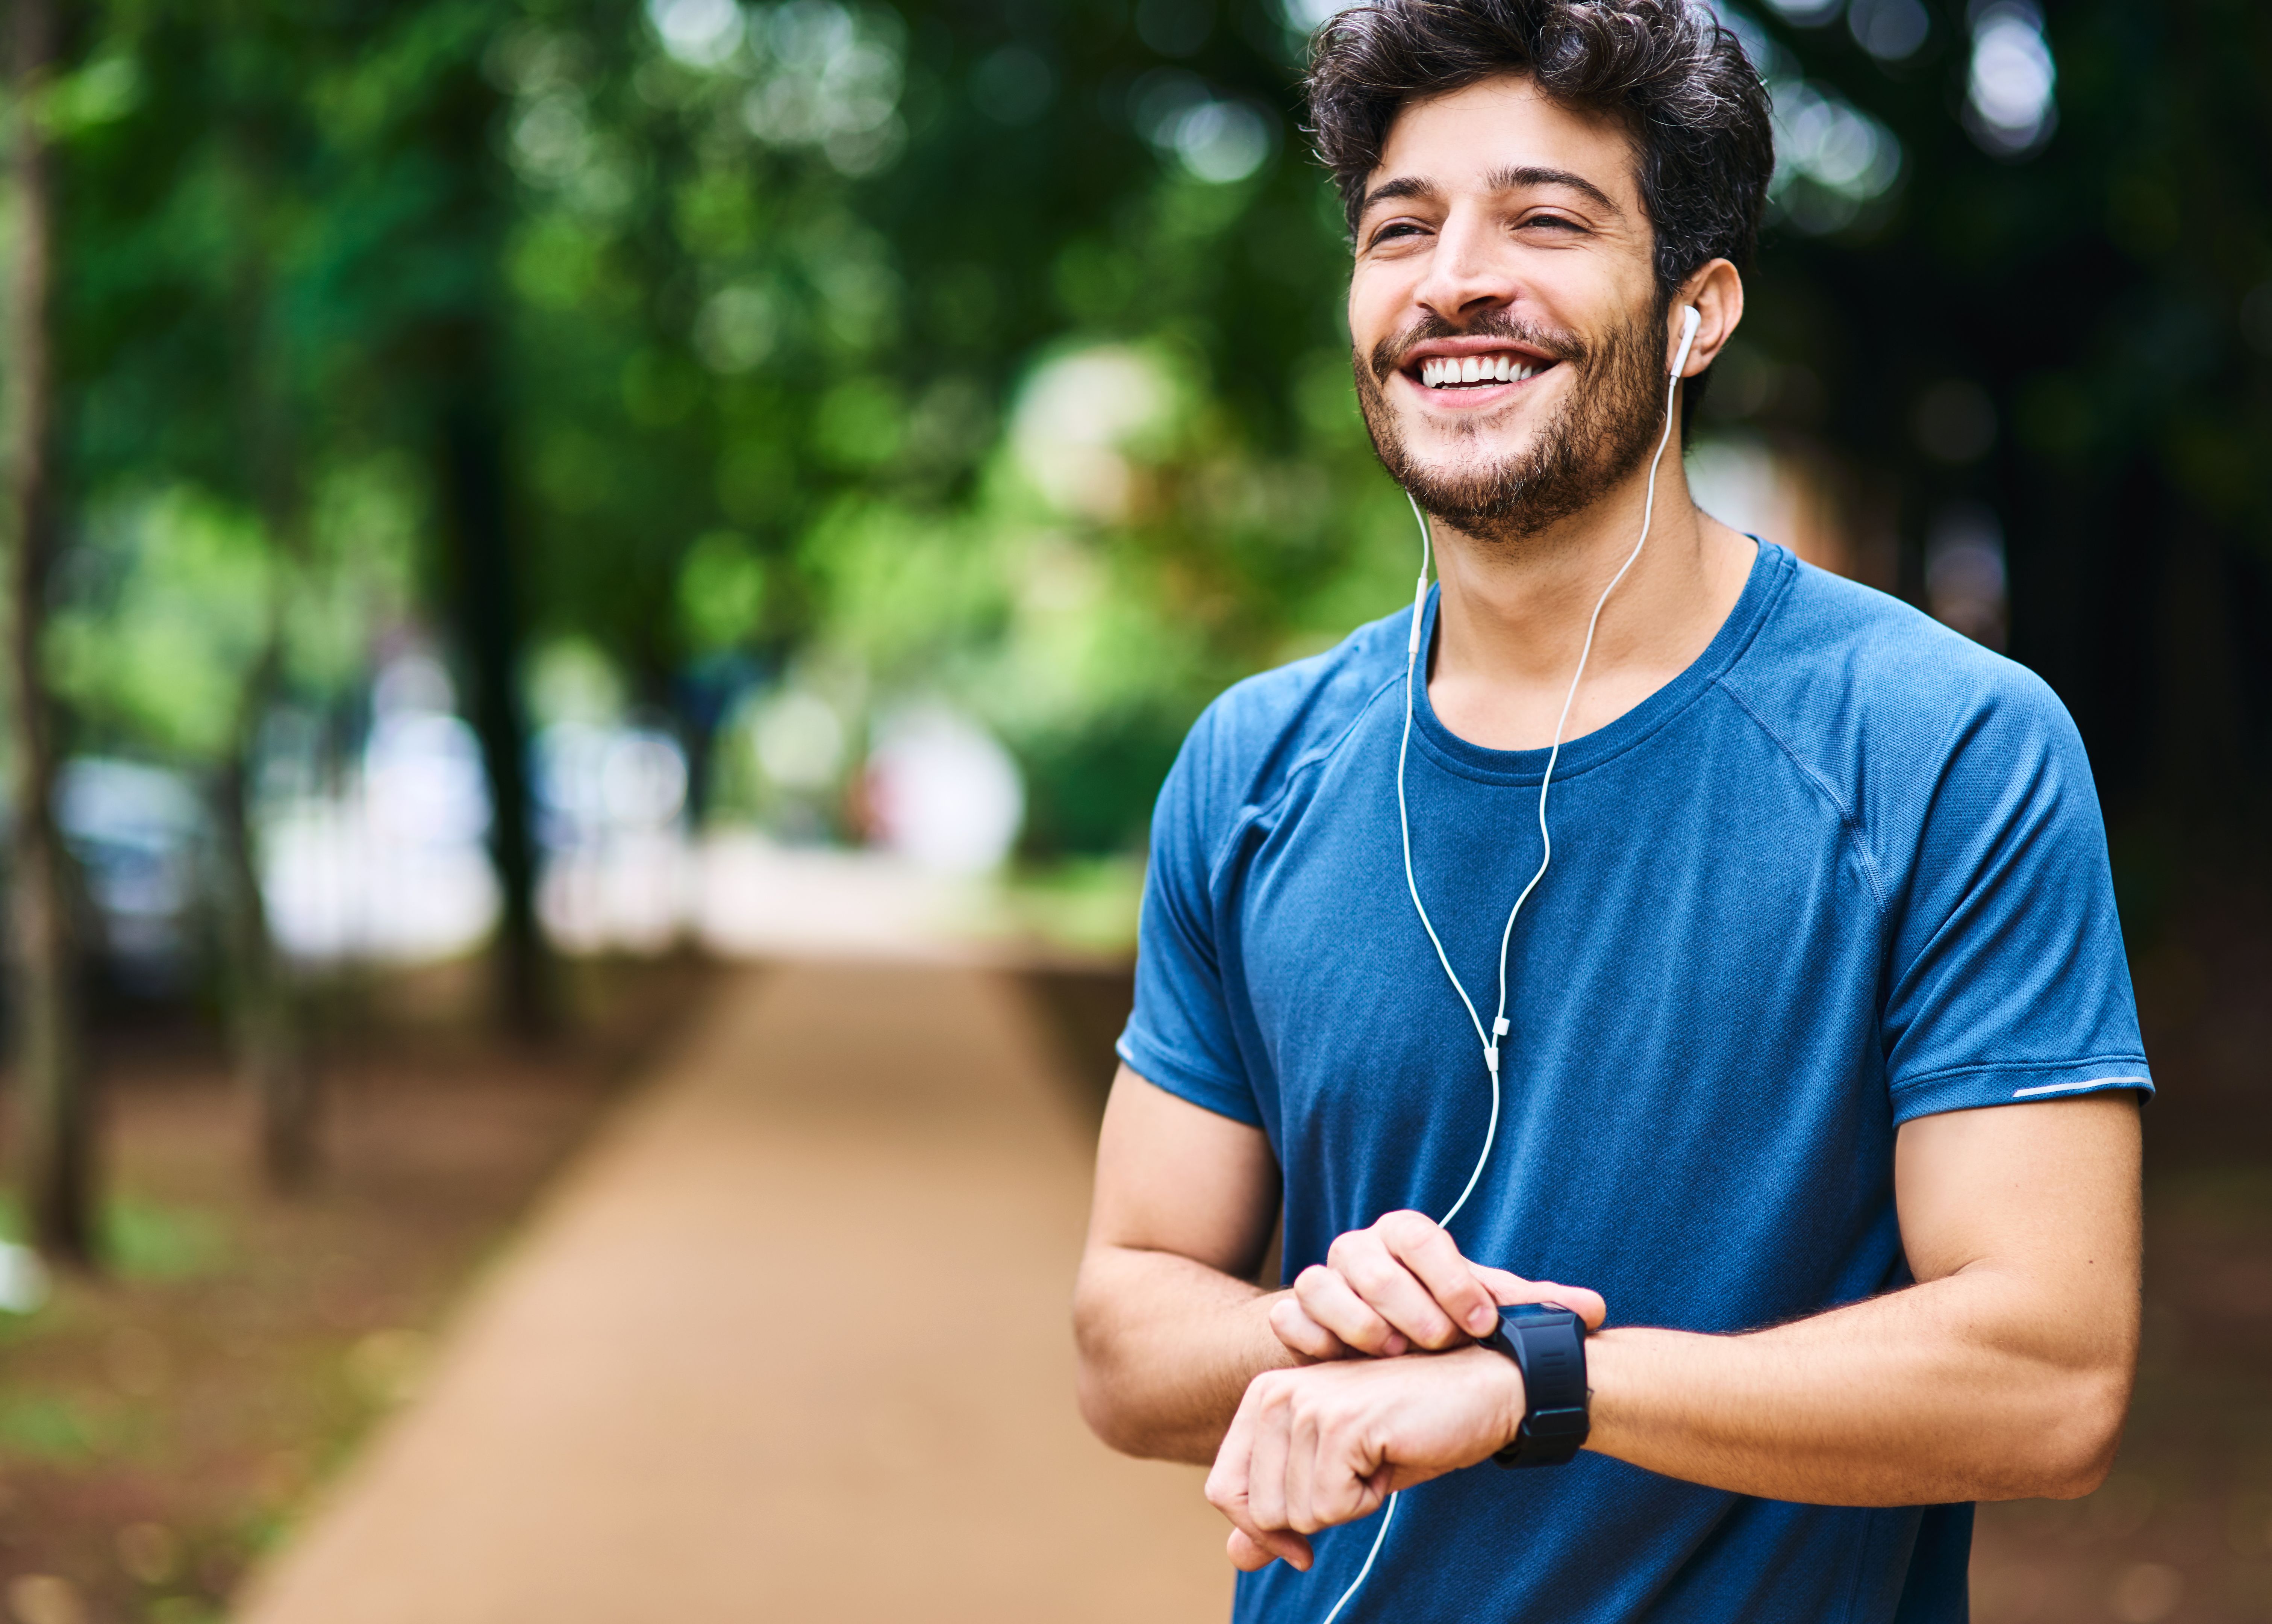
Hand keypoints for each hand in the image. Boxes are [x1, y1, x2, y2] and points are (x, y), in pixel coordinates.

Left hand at [1205, 1346, 1523, 1571]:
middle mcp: (1273, 1393)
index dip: (1262, 1531)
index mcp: (1262, 1397)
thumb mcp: (1335, 1475)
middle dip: (1318, 1513)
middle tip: (1360, 1469)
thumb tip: (1235, 1558)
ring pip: (1297, 1514)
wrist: (1479, 1391)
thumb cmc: (1407, 1430)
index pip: (1223, 1489)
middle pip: (1260, 1512)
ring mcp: (1305, 1404)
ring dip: (1348, 1503)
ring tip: (1376, 1457)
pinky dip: (1368, 1499)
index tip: (1303, 1540)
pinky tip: (1389, 1456)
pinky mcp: (1340, 1423)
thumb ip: (1281, 1511)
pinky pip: (1332, 1507)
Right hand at [1268, 1210, 1606, 1359]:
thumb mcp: (1482, 1312)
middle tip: (1437, 1342)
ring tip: (1393, 1353)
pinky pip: (1288, 1317)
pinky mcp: (1292, 1317)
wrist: (1376, 1346)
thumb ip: (1530, 1308)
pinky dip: (1310, 1338)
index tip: (1479, 1323)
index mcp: (1405, 1237)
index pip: (1419, 1236)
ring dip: (1357, 1320)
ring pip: (1320, 1283)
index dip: (1450, 1278)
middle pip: (1366, 1258)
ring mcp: (1321, 1282)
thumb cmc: (1438, 1321)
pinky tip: (1342, 1362)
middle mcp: (1358, 1251)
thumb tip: (1596, 1310)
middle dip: (1405, 1302)